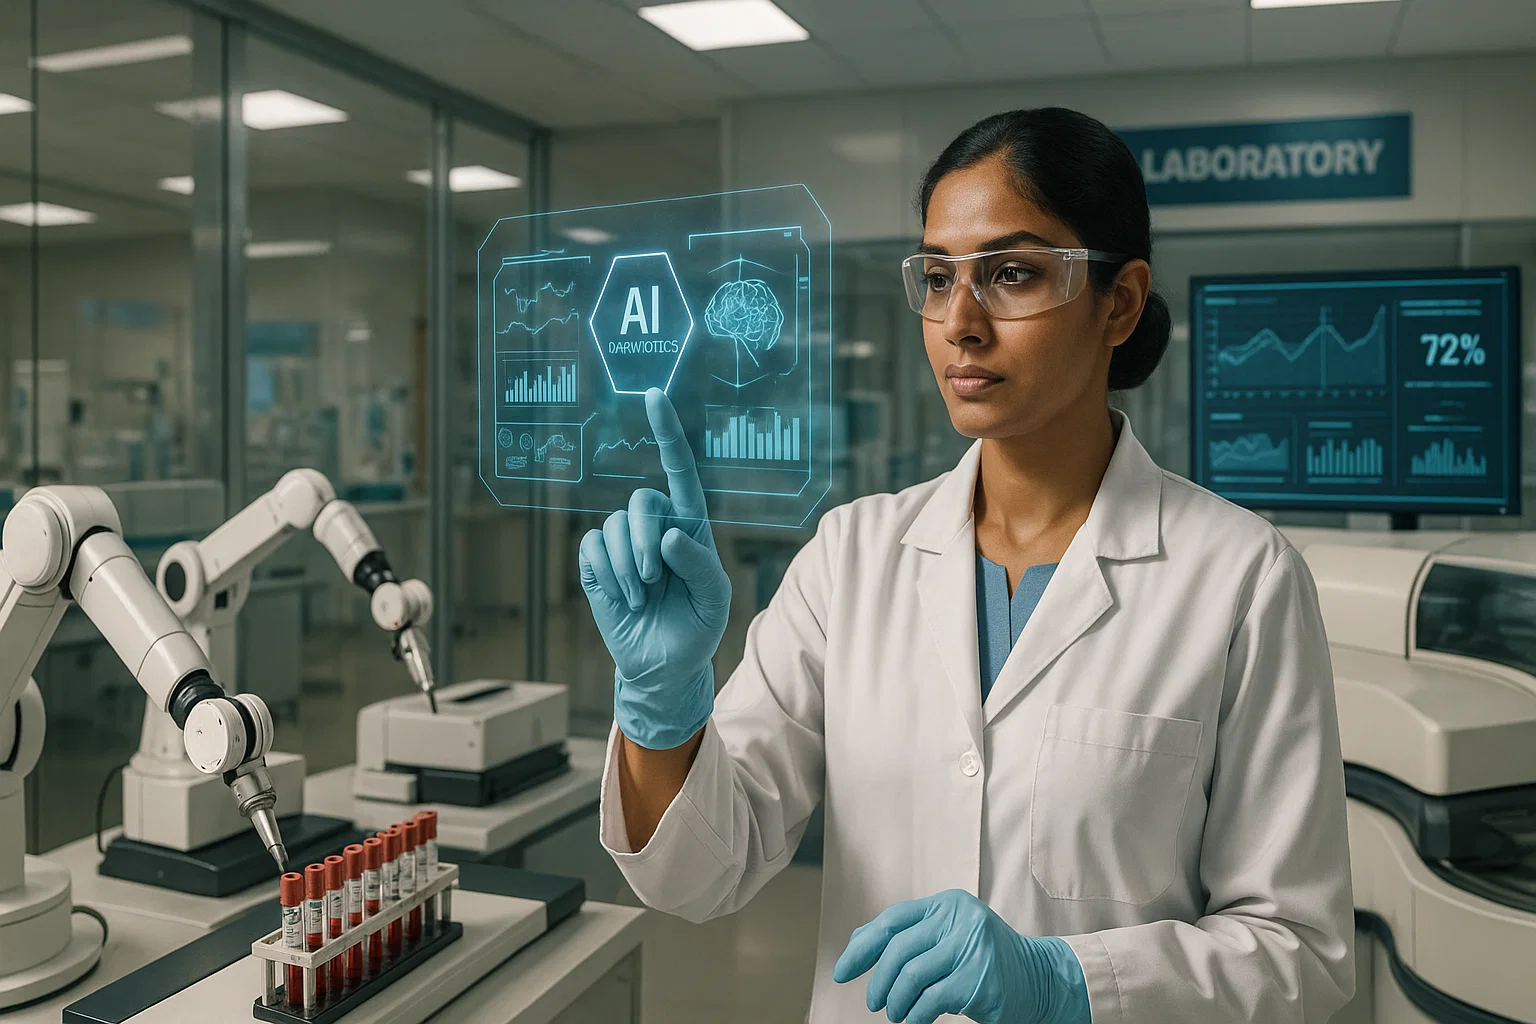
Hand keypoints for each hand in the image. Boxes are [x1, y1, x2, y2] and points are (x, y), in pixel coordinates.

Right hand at [579, 388, 731, 749]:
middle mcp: (656, 525)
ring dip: (627, 566)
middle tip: (652, 579)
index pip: (680, 469)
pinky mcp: (596, 562)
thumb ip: (701, 564)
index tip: (653, 395)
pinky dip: (607, 575)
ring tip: (642, 598)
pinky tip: (622, 599)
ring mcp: (622, 542)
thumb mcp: (715, 600)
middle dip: (644, 540)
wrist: (664, 667)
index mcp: (691, 524)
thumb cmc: (697, 628)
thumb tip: (669, 534)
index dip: (666, 432)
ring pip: (614, 526)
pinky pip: (592, 548)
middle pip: (642, 501)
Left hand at [832, 890, 1089, 1023]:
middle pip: (898, 949)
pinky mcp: (980, 978)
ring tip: (896, 1014)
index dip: (862, 947)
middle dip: (878, 981)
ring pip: (911, 975)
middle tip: (874, 1003)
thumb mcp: (948, 938)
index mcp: (949, 904)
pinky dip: (915, 1015)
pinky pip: (931, 999)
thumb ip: (910, 936)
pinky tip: (916, 1020)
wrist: (1039, 981)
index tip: (842, 972)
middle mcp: (962, 918)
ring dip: (895, 1002)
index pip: (893, 920)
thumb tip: (856, 944)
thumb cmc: (983, 962)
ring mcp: (973, 947)